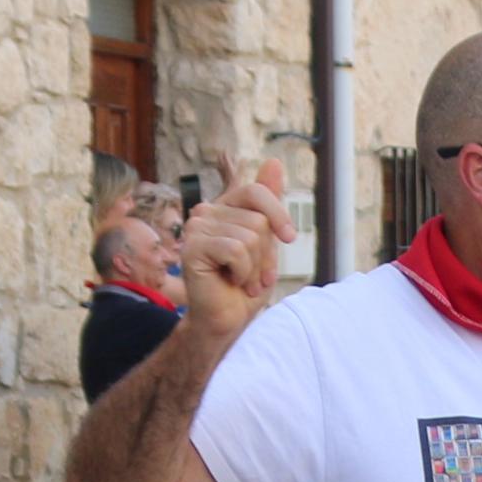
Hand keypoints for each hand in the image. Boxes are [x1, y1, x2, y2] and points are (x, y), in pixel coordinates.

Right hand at [181, 155, 295, 332]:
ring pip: (250, 237)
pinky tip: (231, 281)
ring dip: (255, 267)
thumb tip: (274, 161)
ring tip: (242, 280)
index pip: (256, 192)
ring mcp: (195, 228)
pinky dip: (243, 272)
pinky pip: (236, 250)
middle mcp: (206, 212)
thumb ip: (269, 204)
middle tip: (254, 274)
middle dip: (266, 254)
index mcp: (223, 207)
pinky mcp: (192, 248)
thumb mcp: (266, 242)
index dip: (278, 214)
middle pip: (258, 220)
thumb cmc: (246, 285)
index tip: (289, 238)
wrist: (226, 320)